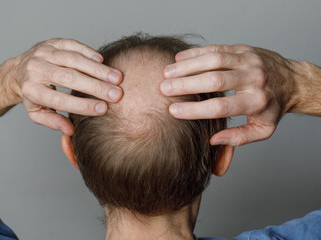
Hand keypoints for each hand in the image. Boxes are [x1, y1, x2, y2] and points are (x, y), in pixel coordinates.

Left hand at [11, 38, 122, 135]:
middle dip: (96, 86)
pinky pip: (73, 45)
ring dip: (98, 69)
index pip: (60, 99)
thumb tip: (70, 130)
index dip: (83, 105)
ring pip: (74, 60)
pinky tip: (103, 61)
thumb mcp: (37, 112)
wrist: (18, 70)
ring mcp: (44, 53)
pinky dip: (89, 52)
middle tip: (116, 94)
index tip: (103, 109)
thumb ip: (53, 121)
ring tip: (117, 78)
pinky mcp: (53, 42)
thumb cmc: (33, 94)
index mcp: (32, 90)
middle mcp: (36, 69)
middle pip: (69, 78)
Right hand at [160, 44, 297, 145]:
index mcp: (256, 102)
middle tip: (164, 89)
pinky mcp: (242, 49)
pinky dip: (196, 53)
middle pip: (215, 80)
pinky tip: (178, 59)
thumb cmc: (273, 107)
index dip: (195, 110)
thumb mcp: (262, 129)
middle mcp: (253, 79)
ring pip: (214, 60)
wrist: (293, 80)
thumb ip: (239, 138)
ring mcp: (248, 61)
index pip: (220, 107)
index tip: (173, 112)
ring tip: (166, 72)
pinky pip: (216, 48)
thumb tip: (213, 140)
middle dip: (186, 85)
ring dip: (187, 66)